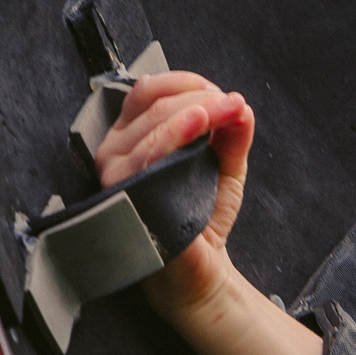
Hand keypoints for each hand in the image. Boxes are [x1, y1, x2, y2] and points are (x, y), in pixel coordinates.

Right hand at [91, 70, 255, 320]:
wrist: (200, 271)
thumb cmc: (201, 216)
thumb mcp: (223, 166)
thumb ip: (231, 134)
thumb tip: (241, 104)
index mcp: (131, 137)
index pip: (148, 91)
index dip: (186, 83)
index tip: (222, 95)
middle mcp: (115, 152)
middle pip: (154, 104)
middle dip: (201, 97)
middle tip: (235, 105)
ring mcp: (116, 174)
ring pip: (153, 125)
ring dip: (196, 110)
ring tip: (228, 109)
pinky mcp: (124, 195)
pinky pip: (148, 156)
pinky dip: (177, 135)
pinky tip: (201, 125)